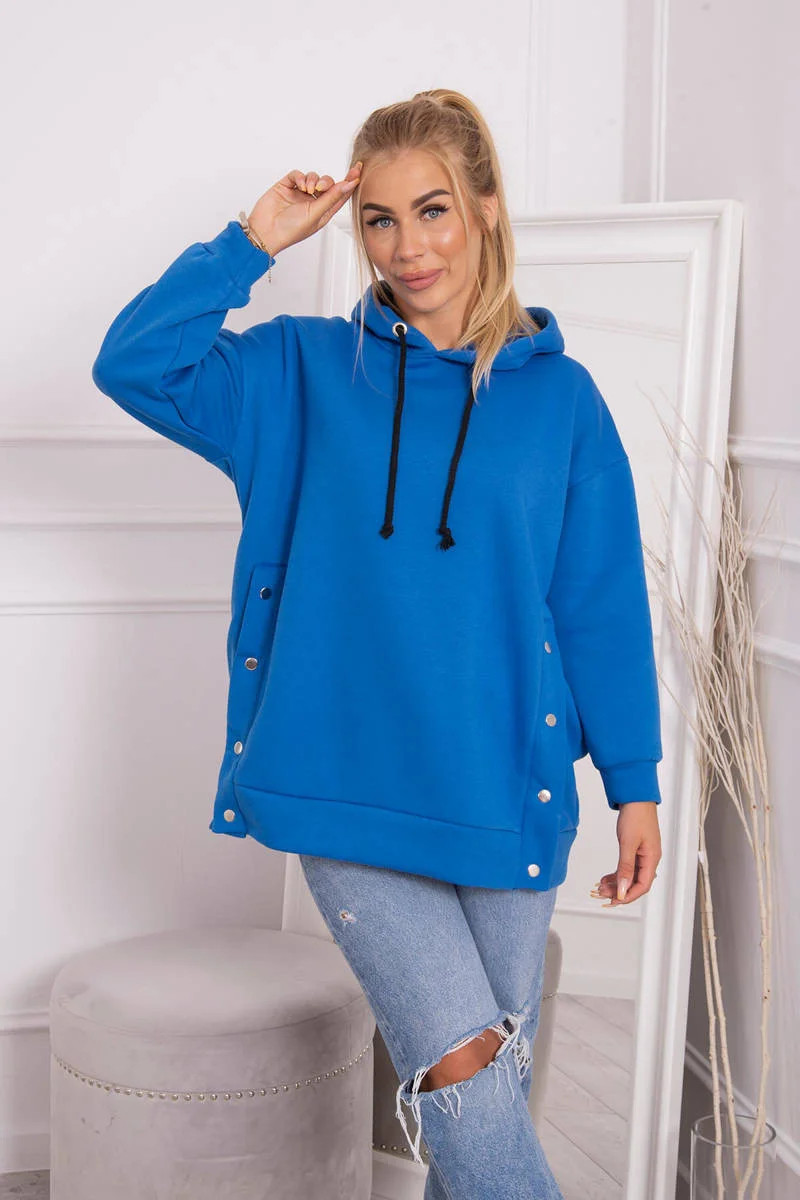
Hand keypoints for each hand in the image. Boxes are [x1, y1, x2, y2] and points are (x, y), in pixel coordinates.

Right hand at [246, 163, 361, 256]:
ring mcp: (299, 194)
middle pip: (328, 184)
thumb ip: (332, 198)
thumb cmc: (290, 230)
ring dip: (312, 180)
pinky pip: (297, 175)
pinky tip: (299, 185)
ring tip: (306, 189)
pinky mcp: (287, 186)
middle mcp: (313, 202)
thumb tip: (349, 184)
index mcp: (323, 212)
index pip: (340, 195)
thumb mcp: (316, 215)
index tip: (358, 168)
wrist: (265, 231)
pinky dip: (300, 177)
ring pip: (313, 177)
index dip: (349, 182)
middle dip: (326, 182)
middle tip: (320, 188)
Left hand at [590, 800, 661, 906]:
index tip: (614, 900)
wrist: (635, 798)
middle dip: (619, 891)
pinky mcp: (635, 850)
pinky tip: (605, 878)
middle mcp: (649, 859)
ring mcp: (642, 855)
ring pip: (629, 876)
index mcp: (652, 859)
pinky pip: (626, 867)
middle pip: (635, 883)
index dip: (628, 895)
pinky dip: (616, 874)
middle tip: (602, 895)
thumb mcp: (628, 843)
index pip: (642, 886)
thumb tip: (622, 888)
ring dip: (616, 883)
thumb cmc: (636, 816)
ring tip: (601, 887)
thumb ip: (625, 867)